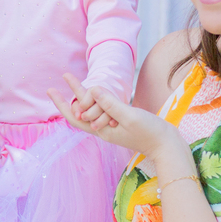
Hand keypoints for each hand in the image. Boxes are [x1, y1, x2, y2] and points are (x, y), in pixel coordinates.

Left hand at [48, 74, 181, 161]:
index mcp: (101, 130)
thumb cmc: (151, 133)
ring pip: (92, 111)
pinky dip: (97, 100)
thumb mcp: (130, 116)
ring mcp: (112, 127)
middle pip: (81, 112)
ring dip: (83, 96)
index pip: (75, 116)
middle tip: (64, 75)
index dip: (62, 103)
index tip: (53, 88)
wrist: (168, 146)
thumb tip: (93, 89)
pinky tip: (96, 94)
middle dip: (71, 95)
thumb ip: (111, 104)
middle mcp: (103, 129)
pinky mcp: (122, 123)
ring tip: (74, 80)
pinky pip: (103, 111)